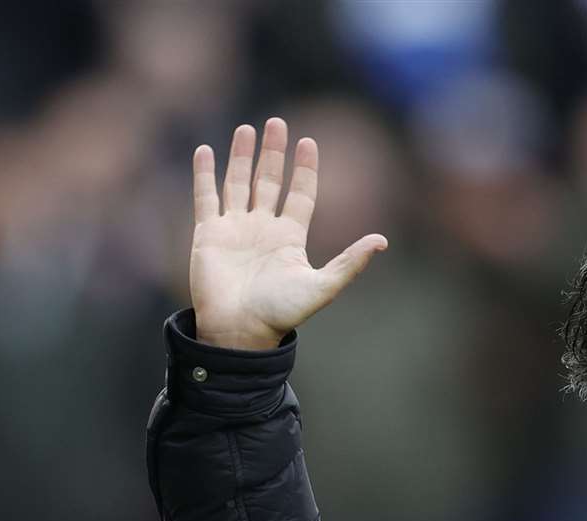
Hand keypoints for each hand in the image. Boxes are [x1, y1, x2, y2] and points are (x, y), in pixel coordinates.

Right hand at [190, 118, 386, 349]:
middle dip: (273, 153)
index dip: (304, 169)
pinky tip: (205, 150)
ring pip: (238, 183)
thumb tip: (382, 240)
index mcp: (290, 238)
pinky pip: (205, 198)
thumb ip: (350, 262)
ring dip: (241, 156)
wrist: (240, 330)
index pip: (300, 194)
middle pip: (268, 181)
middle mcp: (263, 229)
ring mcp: (235, 229)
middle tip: (277, 123)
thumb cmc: (280, 312)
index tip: (309, 142)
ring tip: (247, 128)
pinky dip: (204, 174)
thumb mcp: (323, 286)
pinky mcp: (208, 234)